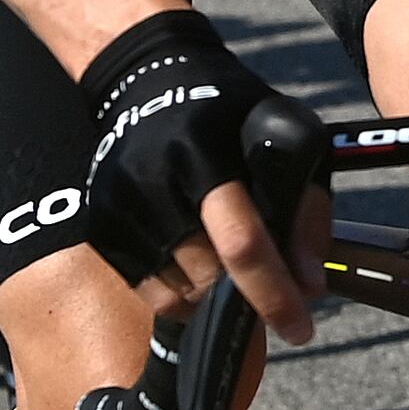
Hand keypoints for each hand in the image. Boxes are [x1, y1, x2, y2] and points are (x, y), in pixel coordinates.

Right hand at [77, 8, 324, 343]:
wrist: (147, 80)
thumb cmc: (232, 111)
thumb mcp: (289, 135)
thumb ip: (306, 208)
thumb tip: (310, 283)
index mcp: (201, 151)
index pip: (240, 240)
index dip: (274, 293)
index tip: (301, 329)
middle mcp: (150, 179)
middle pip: (208, 275)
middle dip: (248, 295)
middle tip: (272, 288)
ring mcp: (117, 205)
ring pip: (178, 293)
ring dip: (215, 296)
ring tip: (233, 264)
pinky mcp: (98, 225)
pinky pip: (149, 290)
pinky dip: (183, 293)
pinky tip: (200, 262)